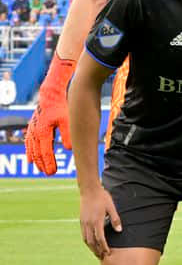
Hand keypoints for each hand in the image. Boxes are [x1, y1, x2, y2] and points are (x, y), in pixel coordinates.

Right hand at [24, 56, 75, 174]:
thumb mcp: (68, 120)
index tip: (53, 172)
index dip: (49, 163)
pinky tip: (31, 157)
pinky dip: (30, 150)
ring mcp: (33, 128)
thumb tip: (68, 149)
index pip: (46, 152)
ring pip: (31, 148)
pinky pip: (29, 141)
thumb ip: (68, 135)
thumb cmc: (62, 105)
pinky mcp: (34, 125)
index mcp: (43, 131)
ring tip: (39, 168)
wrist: (53, 91)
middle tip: (49, 173)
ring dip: (35, 159)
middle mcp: (35, 131)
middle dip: (43, 164)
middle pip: (37, 152)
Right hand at [79, 185, 121, 258]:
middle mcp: (88, 224)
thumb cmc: (102, 197)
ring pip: (86, 239)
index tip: (108, 253)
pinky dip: (87, 241)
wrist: (89, 190)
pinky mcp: (81, 220)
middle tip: (102, 256)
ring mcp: (83, 222)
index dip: (104, 247)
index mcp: (97, 221)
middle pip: (91, 242)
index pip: (100, 239)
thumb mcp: (111, 207)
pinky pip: (83, 234)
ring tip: (96, 252)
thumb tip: (119, 230)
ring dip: (91, 247)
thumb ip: (115, 219)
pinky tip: (90, 243)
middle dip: (97, 250)